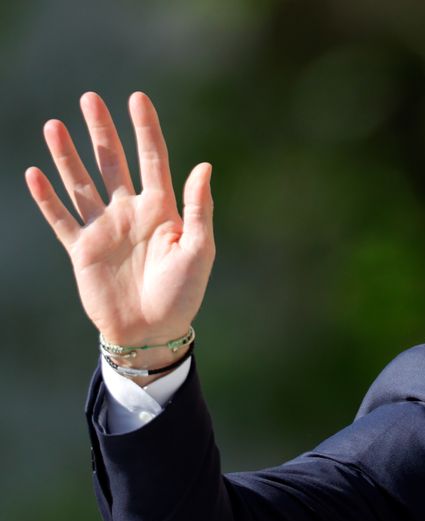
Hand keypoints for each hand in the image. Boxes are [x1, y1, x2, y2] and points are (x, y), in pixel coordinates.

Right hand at [25, 91, 214, 362]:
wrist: (152, 332)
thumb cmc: (183, 294)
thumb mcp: (199, 250)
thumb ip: (199, 208)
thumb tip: (204, 165)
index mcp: (163, 210)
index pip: (153, 160)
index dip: (145, 129)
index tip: (137, 98)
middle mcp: (131, 213)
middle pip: (113, 163)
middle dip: (102, 131)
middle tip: (89, 99)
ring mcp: (105, 229)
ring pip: (82, 183)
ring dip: (68, 155)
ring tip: (55, 125)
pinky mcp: (82, 250)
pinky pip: (61, 219)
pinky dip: (47, 198)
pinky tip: (35, 173)